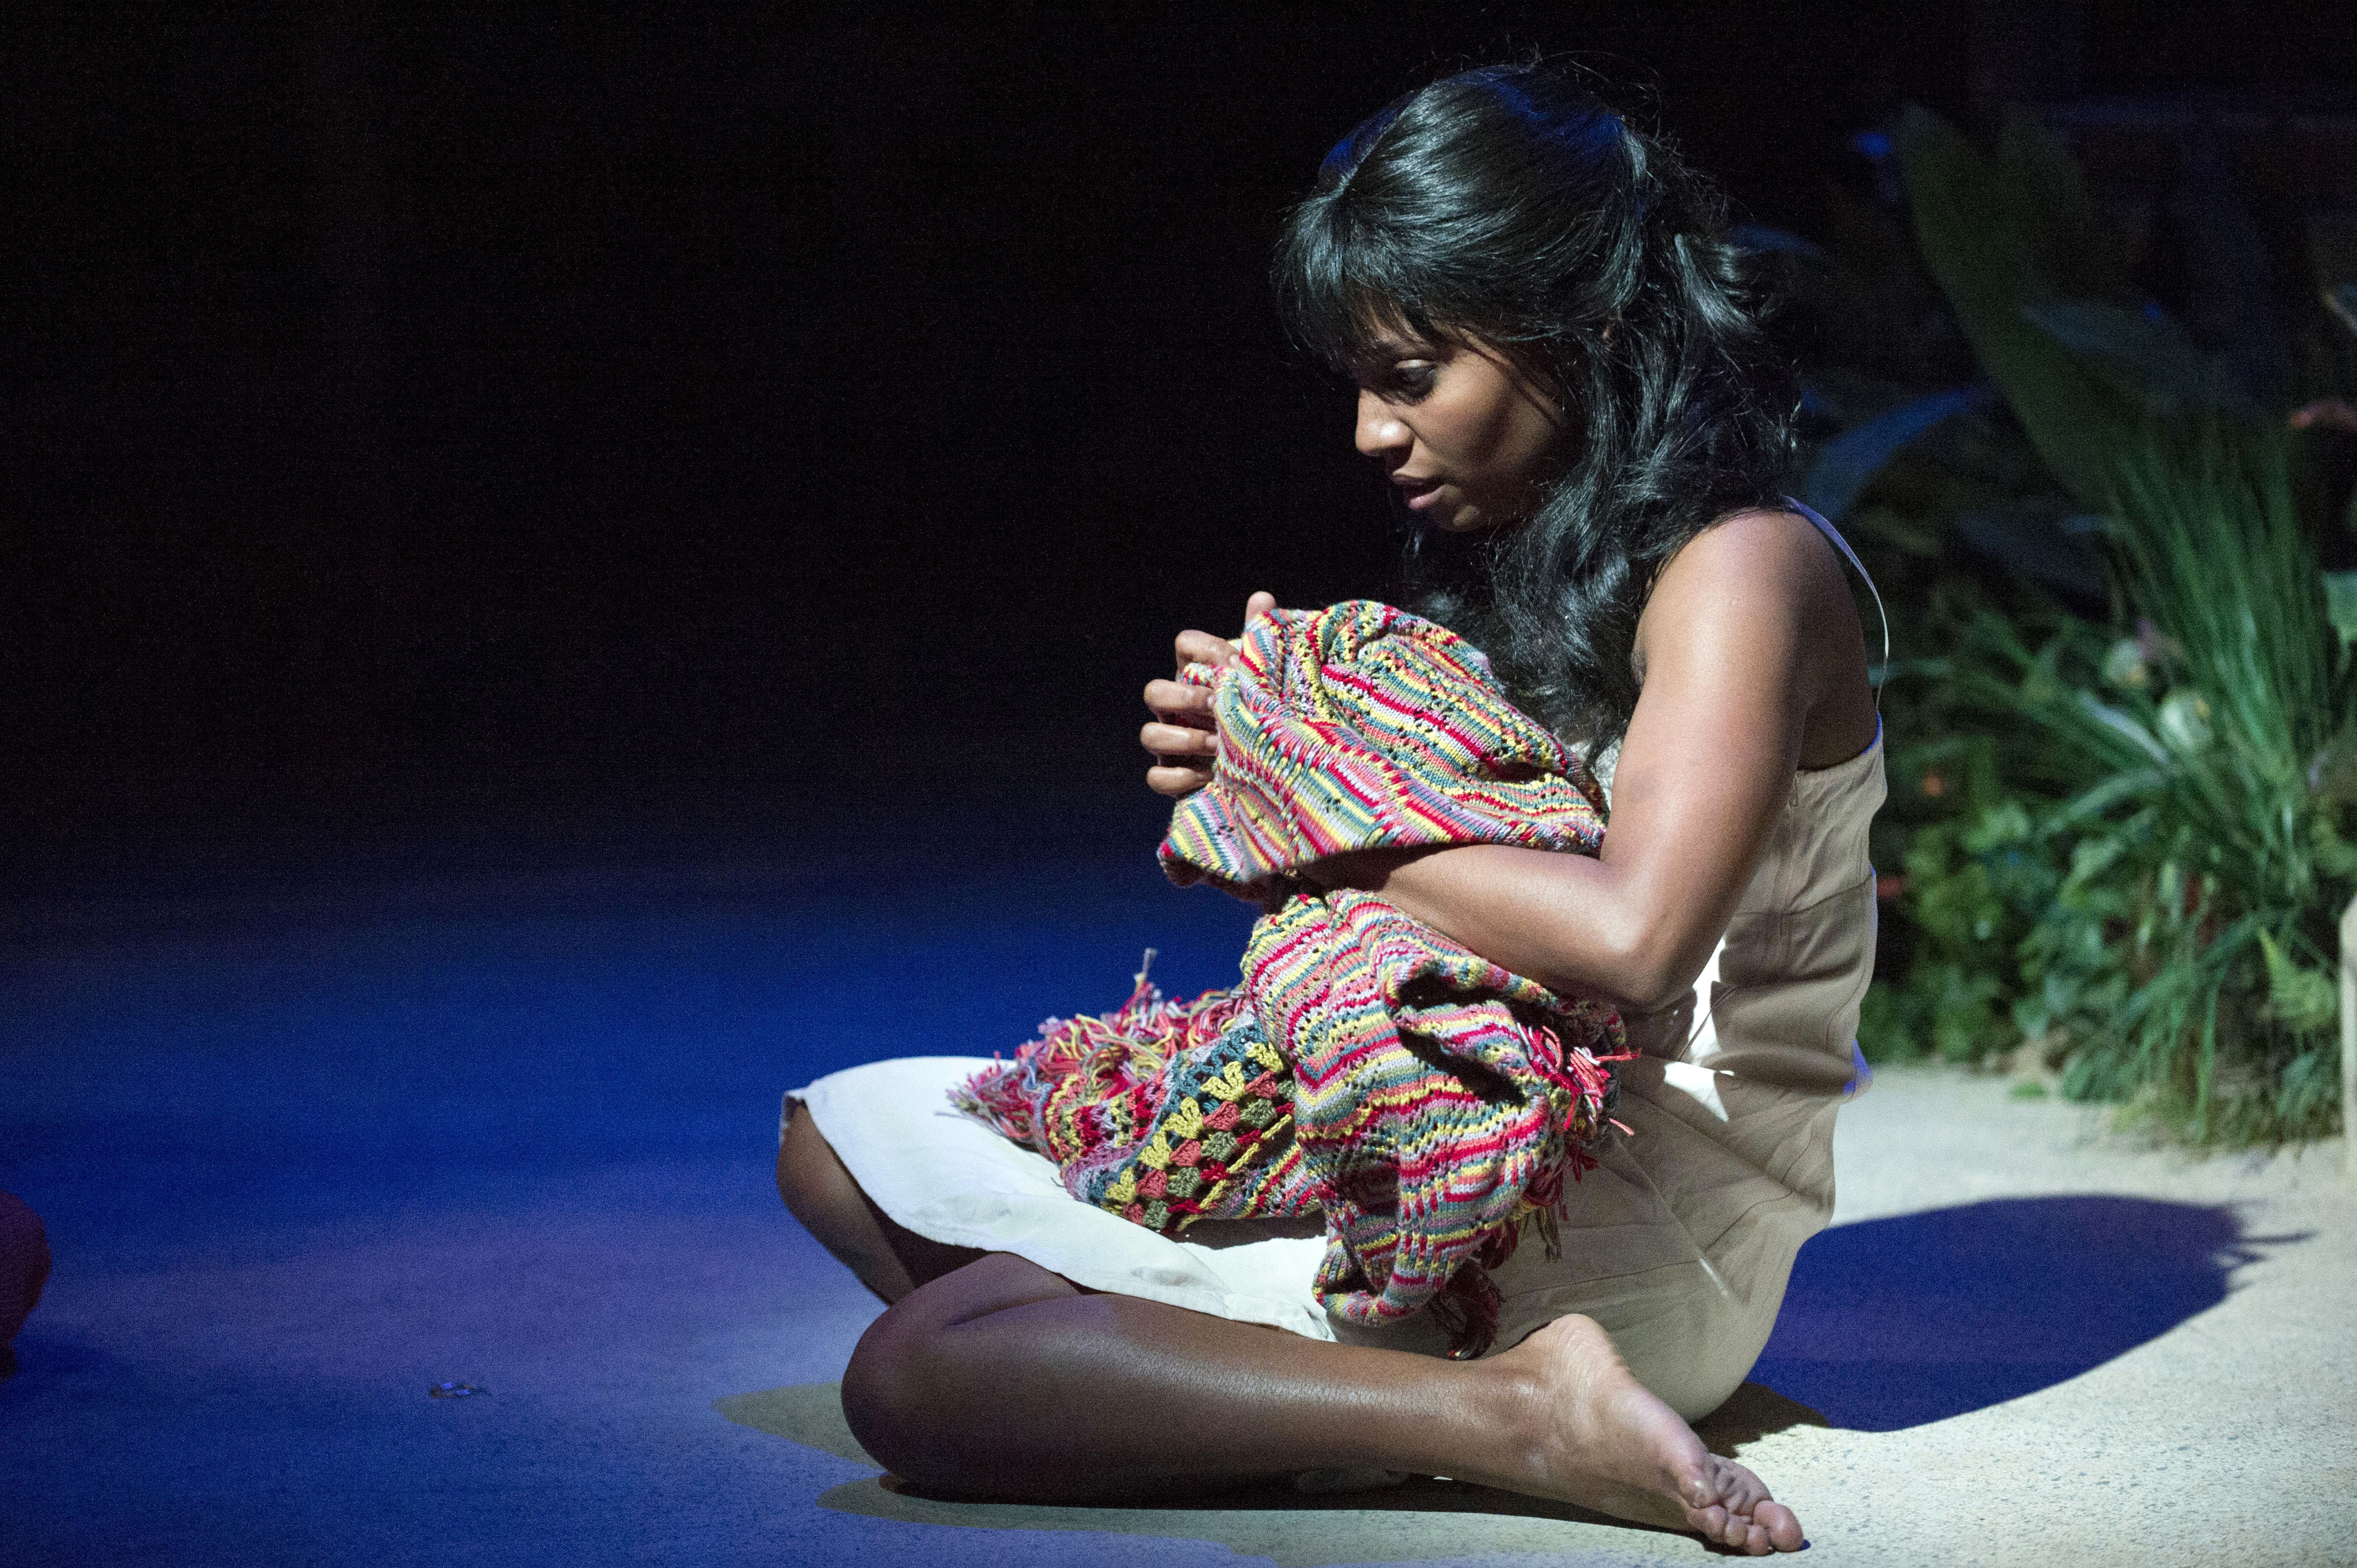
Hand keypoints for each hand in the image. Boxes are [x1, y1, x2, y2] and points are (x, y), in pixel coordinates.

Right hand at [1142, 591, 1276, 797]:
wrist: (1272, 768)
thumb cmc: (1263, 714)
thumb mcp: (1265, 681)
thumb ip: (1261, 643)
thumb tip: (1262, 597)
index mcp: (1199, 675)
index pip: (1185, 645)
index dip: (1206, 649)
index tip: (1239, 665)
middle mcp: (1178, 708)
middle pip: (1154, 691)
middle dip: (1184, 697)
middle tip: (1218, 705)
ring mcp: (1171, 744)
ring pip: (1149, 734)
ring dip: (1183, 738)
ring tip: (1219, 746)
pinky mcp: (1173, 777)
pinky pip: (1157, 777)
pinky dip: (1179, 777)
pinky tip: (1209, 776)